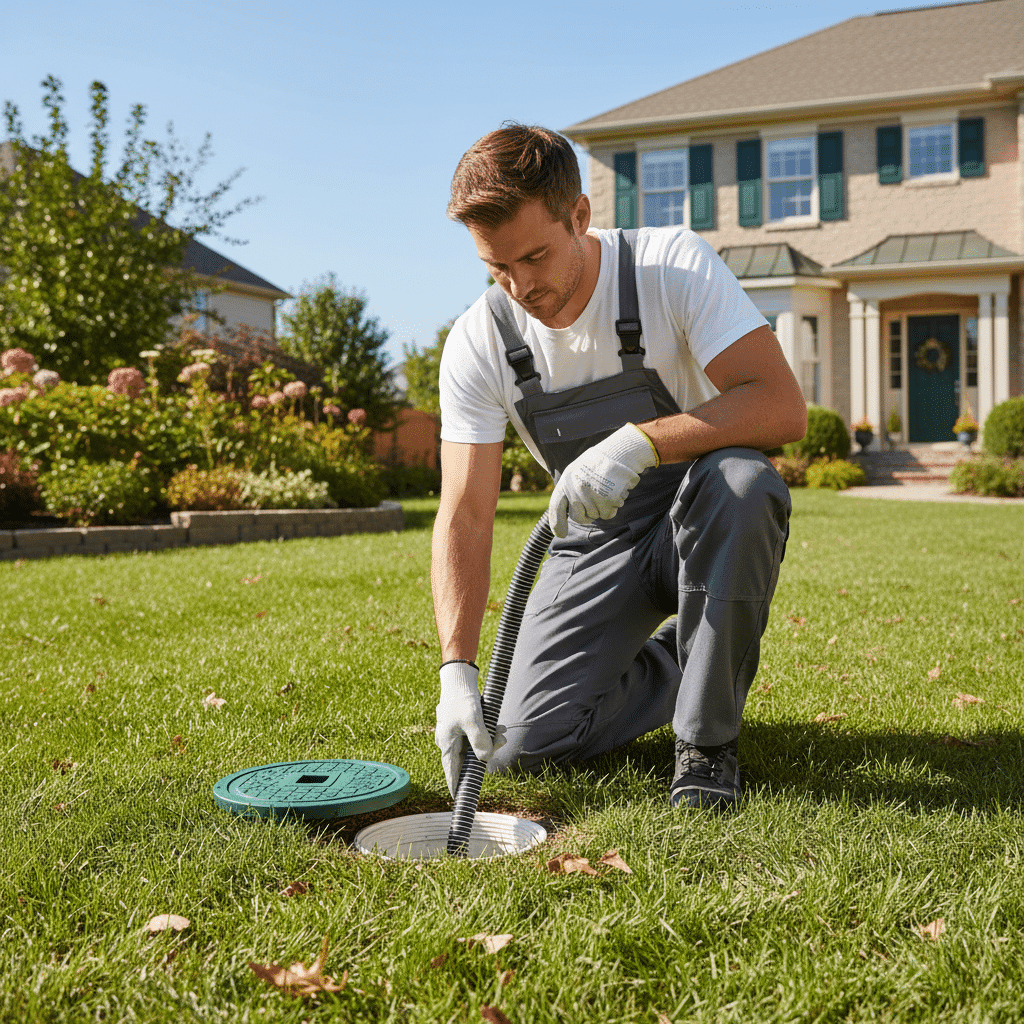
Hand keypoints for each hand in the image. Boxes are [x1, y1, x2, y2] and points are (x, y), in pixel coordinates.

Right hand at [434, 661, 494, 797]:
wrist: (458, 679)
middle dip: (486, 753)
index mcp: (447, 744)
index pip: (451, 772)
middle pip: (468, 758)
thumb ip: (480, 742)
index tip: (460, 799)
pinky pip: (475, 735)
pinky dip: (486, 733)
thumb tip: (486, 759)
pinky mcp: (461, 726)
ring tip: (502, 731)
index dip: (457, 786)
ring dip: (489, 740)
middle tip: (501, 741)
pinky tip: (498, 727)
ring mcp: (454, 734)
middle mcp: (449, 742)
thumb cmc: (462, 700)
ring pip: (474, 746)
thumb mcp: (473, 721)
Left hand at [547, 423, 658, 537]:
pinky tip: (615, 493)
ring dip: (603, 508)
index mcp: (566, 481)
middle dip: (587, 515)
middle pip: (578, 517)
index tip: (560, 534)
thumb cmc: (600, 462)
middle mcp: (575, 489)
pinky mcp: (606, 499)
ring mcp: (590, 495)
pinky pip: (608, 514)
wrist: (620, 452)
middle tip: (596, 502)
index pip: (556, 506)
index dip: (557, 523)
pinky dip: (613, 507)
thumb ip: (571, 489)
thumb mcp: (578, 471)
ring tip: (607, 489)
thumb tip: (571, 511)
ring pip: (596, 516)